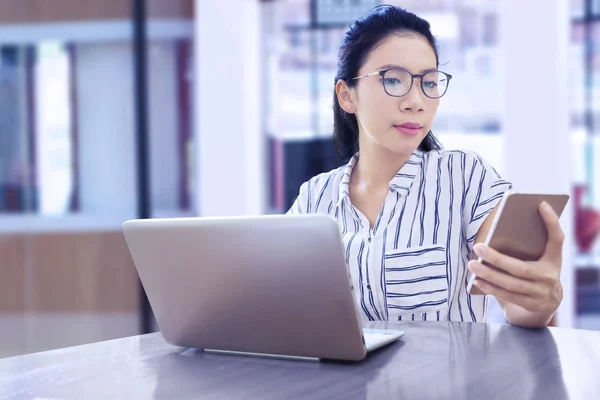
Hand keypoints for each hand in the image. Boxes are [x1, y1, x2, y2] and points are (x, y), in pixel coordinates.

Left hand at [468, 201, 563, 316]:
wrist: (546, 306)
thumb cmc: (534, 274)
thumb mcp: (538, 260)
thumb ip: (526, 248)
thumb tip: (494, 233)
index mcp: (553, 259)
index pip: (557, 238)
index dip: (551, 221)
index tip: (541, 204)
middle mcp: (550, 276)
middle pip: (521, 267)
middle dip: (497, 258)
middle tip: (477, 246)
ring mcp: (541, 294)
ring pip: (511, 284)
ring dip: (488, 274)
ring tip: (472, 264)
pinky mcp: (531, 306)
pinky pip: (507, 296)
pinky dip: (490, 288)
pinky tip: (477, 280)